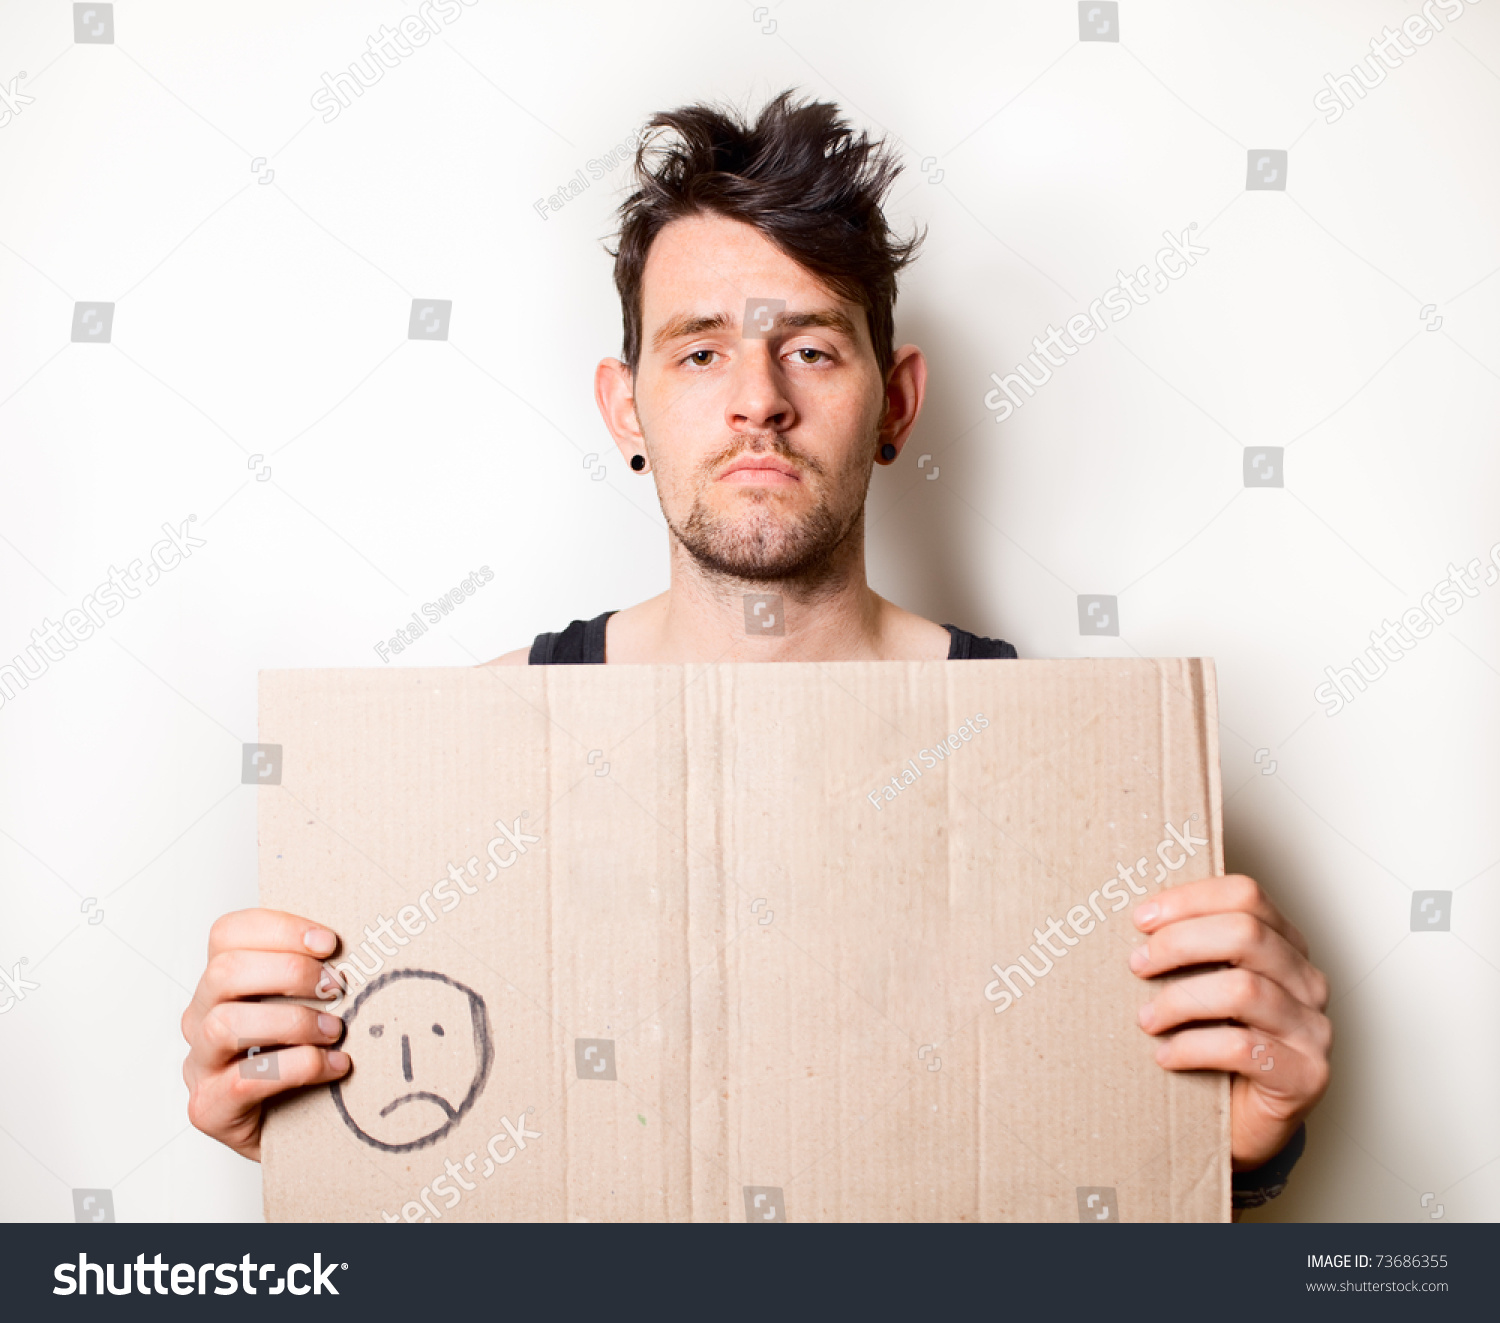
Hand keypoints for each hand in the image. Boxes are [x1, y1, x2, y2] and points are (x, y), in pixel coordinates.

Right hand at [181, 909, 351, 1160]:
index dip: (280, 929)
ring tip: (335, 1031)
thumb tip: (369, 940)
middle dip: (289, 972)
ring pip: (225, 1024)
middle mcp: (201, 1017)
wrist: (300, 1130)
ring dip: (293, 1022)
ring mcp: (200, 1064)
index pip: (229, 934)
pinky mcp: (209, 1108)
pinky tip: (334, 1066)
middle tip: (336, 988)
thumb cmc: (305, 1056)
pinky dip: (299, 1068)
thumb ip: (318, 973)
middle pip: (224, 972)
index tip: (330, 943)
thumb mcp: (310, 1004)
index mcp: (222, 983)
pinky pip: (244, 1080)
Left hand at [1129, 875, 1330, 1169]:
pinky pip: (1242, 1048)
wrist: (1245, 1121)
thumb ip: (1190, 951)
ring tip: (1145, 1019)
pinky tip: (1165, 1055)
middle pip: (1245, 934)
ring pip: (1243, 990)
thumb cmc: (1218, 1046)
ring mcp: (1312, 1029)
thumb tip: (1133, 920)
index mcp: (1285, 945)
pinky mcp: (1305, 1075)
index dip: (1189, 900)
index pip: (1245, 896)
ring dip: (1179, 1000)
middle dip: (1179, 943)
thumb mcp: (1204, 986)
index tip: (1141, 918)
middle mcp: (1307, 981)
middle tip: (1137, 964)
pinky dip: (1191, 1047)